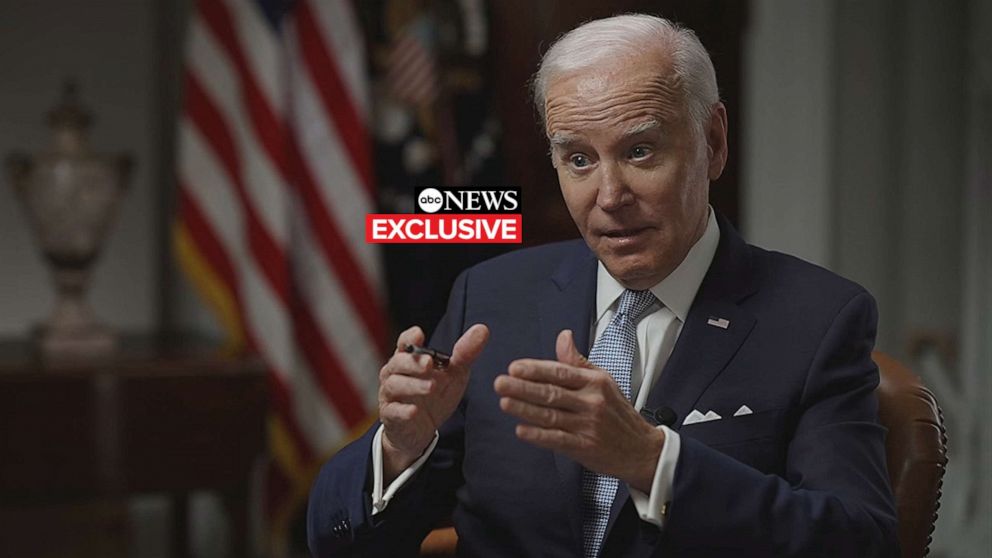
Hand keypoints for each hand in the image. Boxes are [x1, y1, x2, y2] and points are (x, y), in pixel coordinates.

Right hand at [379, 324, 488, 481]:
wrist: (422, 429)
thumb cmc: (435, 395)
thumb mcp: (454, 373)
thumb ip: (465, 353)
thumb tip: (482, 329)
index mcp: (410, 359)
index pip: (404, 343)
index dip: (409, 338)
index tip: (419, 335)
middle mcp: (395, 374)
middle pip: (398, 363)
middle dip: (413, 362)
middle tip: (429, 364)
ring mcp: (390, 395)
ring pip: (394, 385)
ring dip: (413, 385)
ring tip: (431, 387)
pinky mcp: (391, 416)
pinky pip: (393, 411)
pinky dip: (403, 411)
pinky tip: (414, 411)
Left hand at [493, 329, 663, 491]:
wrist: (641, 448)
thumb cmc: (618, 413)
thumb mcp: (603, 380)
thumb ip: (578, 361)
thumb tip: (563, 336)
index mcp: (594, 382)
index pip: (561, 372)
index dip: (536, 369)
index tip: (515, 367)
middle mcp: (591, 402)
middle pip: (552, 393)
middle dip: (523, 387)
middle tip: (501, 383)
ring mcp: (588, 426)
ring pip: (551, 416)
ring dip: (525, 410)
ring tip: (504, 403)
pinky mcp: (585, 447)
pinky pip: (558, 440)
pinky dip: (539, 436)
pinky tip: (522, 430)